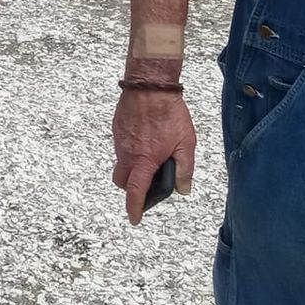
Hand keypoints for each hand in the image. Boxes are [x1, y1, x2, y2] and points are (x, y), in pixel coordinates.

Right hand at [111, 89, 196, 224]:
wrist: (149, 86)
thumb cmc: (169, 113)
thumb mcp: (186, 144)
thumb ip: (185, 169)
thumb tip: (183, 188)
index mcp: (144, 160)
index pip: (135, 191)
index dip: (134, 207)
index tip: (135, 218)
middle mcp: (127, 153)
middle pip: (121, 180)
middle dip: (130, 187)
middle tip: (146, 183)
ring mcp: (120, 140)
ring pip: (121, 162)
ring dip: (133, 165)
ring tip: (153, 153)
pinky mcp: (118, 128)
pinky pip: (122, 146)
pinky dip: (131, 149)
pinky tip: (147, 138)